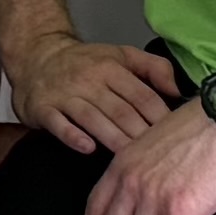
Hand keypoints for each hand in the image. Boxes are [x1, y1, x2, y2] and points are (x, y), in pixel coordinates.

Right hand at [7, 29, 178, 160]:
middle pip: (120, 111)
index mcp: (111, 68)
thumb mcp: (121, 55)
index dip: (160, 118)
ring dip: (113, 139)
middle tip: (158, 159)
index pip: (141, 96)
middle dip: (141, 135)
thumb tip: (178, 90)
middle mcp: (88, 80)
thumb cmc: (86, 63)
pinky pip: (58, 123)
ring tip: (131, 159)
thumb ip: (154, 67)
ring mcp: (65, 94)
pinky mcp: (43, 108)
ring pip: (93, 119)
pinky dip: (73, 136)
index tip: (175, 138)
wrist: (37, 57)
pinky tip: (87, 148)